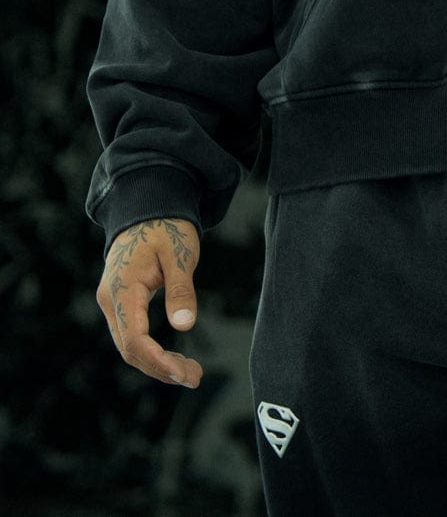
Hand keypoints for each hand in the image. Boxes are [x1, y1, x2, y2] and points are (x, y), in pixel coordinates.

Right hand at [96, 217, 202, 386]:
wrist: (147, 210)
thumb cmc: (166, 228)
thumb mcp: (179, 253)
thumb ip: (181, 289)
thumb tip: (185, 326)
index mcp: (122, 288)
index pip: (135, 338)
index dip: (158, 361)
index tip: (183, 374)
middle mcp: (110, 300)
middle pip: (130, 350)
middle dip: (161, 369)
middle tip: (195, 378)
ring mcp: (111, 303)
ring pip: (129, 347)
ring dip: (157, 364)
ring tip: (190, 372)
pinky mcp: (119, 304)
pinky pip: (131, 336)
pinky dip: (151, 352)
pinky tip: (174, 359)